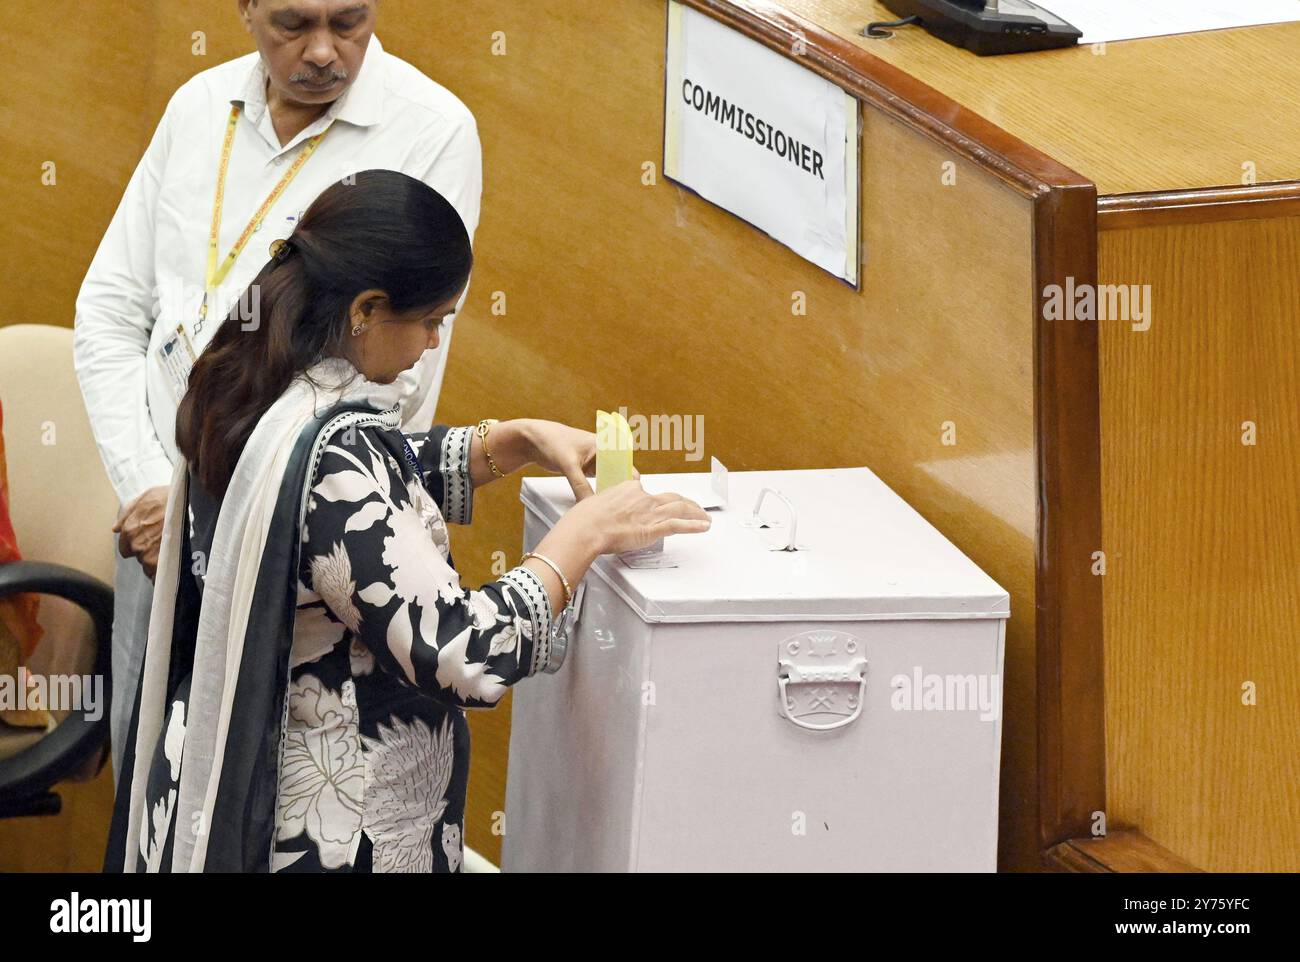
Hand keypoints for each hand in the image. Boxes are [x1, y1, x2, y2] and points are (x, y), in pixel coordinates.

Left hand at [113, 485, 167, 580]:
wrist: (192, 505)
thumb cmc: (171, 498)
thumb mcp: (147, 497)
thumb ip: (128, 513)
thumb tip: (115, 528)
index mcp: (129, 529)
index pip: (126, 548)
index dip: (138, 544)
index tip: (149, 541)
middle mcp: (136, 544)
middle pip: (139, 557)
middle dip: (149, 552)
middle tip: (164, 544)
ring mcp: (148, 556)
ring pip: (150, 566)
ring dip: (159, 562)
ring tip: (173, 553)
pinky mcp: (162, 565)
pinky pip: (159, 577)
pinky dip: (164, 575)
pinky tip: (173, 569)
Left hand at [523, 420, 641, 503]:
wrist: (533, 440)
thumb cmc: (551, 441)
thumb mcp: (568, 465)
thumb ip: (580, 486)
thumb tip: (589, 504)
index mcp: (604, 444)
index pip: (625, 463)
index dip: (629, 479)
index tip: (629, 495)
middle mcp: (603, 453)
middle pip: (619, 474)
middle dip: (619, 488)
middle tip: (620, 506)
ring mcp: (595, 462)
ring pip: (609, 479)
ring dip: (609, 491)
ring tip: (610, 507)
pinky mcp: (586, 470)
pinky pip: (598, 483)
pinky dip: (598, 491)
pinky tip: (599, 502)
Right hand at [561, 478, 710, 555]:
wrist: (585, 528)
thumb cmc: (585, 519)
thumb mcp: (596, 502)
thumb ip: (607, 503)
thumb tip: (605, 508)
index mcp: (629, 489)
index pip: (650, 492)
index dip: (660, 499)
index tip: (665, 502)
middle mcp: (643, 498)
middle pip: (672, 498)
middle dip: (688, 504)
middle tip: (696, 509)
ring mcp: (649, 512)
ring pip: (680, 509)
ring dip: (696, 514)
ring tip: (705, 519)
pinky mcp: (652, 528)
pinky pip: (679, 525)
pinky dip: (694, 526)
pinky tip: (704, 527)